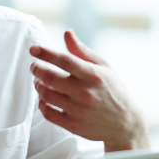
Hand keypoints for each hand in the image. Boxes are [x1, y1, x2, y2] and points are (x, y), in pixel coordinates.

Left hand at [29, 30, 148, 151]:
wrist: (125, 123)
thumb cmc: (113, 90)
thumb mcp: (104, 67)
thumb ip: (82, 51)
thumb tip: (67, 33)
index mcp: (93, 75)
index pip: (64, 60)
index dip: (45, 53)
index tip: (33, 49)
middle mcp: (85, 93)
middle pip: (50, 77)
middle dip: (37, 69)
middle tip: (34, 66)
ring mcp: (78, 110)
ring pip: (46, 95)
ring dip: (38, 85)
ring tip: (38, 81)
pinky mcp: (73, 125)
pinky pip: (48, 113)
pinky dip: (41, 104)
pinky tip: (44, 98)